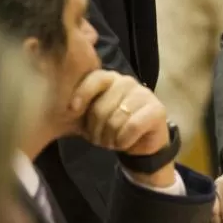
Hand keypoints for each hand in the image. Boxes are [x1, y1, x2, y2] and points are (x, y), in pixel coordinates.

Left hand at [69, 70, 174, 186]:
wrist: (142, 142)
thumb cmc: (113, 127)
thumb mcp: (92, 117)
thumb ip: (80, 107)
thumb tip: (66, 107)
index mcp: (110, 80)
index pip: (95, 79)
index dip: (82, 95)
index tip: (73, 112)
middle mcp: (127, 82)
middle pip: (101, 108)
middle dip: (96, 131)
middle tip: (99, 140)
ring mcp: (144, 94)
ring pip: (116, 120)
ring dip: (110, 139)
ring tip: (112, 142)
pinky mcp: (157, 109)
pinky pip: (132, 127)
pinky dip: (124, 141)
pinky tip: (124, 143)